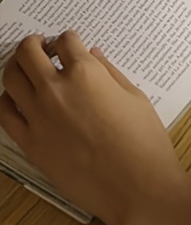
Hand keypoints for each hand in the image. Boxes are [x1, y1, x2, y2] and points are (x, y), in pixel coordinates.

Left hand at [0, 31, 190, 224]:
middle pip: (29, 53)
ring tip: (25, 65)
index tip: (71, 42)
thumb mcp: (135, 98)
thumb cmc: (143, 141)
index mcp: (87, 74)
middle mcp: (56, 90)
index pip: (67, 42)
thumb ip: (110, 73)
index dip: (69, 38)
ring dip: (17, 64)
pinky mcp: (29, 142)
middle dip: (35, 43)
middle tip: (41, 44)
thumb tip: (93, 56)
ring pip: (11, 78)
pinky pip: (5, 112)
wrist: (136, 185)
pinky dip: (8, 98)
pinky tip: (17, 96)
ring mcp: (38, 117)